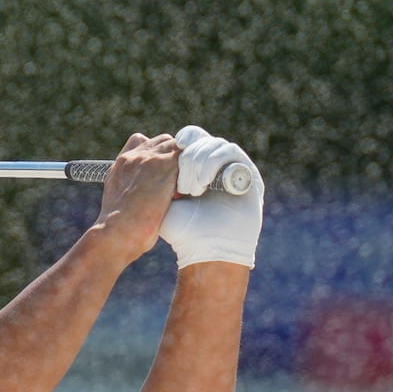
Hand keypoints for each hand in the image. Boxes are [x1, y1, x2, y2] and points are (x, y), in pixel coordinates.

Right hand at [93, 133, 178, 264]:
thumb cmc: (120, 229)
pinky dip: (193, 172)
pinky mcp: (164, 166)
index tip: (162, 174)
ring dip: (186, 165)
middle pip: (165, 142)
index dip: (158, 155)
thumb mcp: (119, 204)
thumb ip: (131, 189)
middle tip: (179, 183)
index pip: (143, 142)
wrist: (116, 233)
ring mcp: (148, 159)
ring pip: (178, 147)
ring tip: (186, 188)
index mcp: (121, 164)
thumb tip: (144, 195)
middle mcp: (133, 157)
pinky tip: (190, 192)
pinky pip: (187, 158)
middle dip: (175, 159)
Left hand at [159, 125, 263, 268]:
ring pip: (215, 144)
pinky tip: (203, 184)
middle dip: (187, 156)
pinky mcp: (249, 175)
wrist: (204, 252)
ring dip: (199, 162)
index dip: (179, 143)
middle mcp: (215, 167)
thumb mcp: (162, 198)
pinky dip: (214, 162)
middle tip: (180, 185)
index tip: (164, 157)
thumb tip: (143, 143)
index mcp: (196, 169)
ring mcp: (232, 170)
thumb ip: (156, 172)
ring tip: (191, 189)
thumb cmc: (181, 232)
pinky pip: (231, 152)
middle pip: (200, 139)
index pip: (188, 140)